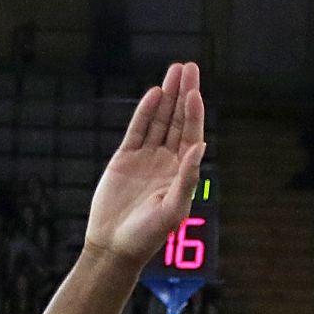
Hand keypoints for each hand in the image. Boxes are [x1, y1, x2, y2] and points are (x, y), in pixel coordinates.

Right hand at [84, 61, 206, 264]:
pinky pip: (138, 129)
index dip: (194, 113)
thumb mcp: (173, 210)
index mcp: (182, 173)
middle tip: (189, 67)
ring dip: (167, 96)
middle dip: (184, 94)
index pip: (192, 135)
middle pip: (178, 121)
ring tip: (174, 71)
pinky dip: (145, 112)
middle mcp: (167, 162)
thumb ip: (187, 178)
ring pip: (159, 120)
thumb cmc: (147, 235)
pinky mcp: (125, 158)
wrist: (114, 246)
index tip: (194, 92)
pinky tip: (154, 93)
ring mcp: (146, 158)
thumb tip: (200, 147)